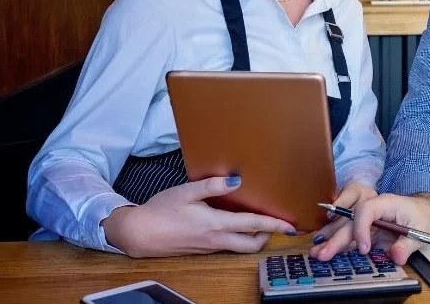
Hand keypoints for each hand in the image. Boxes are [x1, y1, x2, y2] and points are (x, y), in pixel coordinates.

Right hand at [101, 176, 296, 257]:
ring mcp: (209, 247)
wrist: (139, 233)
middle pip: (251, 245)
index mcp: (216, 224)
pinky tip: (233, 224)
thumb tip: (237, 180)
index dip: (274, 225)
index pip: (253, 225)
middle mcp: (216, 239)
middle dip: (267, 236)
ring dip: (253, 237)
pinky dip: (237, 238)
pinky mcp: (201, 249)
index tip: (290, 225)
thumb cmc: (161, 210)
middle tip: (276, 223)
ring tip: (259, 222)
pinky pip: (226, 245)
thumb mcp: (186, 192)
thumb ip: (212, 185)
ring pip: (239, 247)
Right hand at [309, 192, 429, 264]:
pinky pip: (351, 235)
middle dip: (336, 238)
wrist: (424, 211)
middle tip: (322, 253)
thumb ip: (407, 245)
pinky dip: (339, 243)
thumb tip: (396, 256)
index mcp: (386, 203)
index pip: (366, 210)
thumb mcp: (420, 232)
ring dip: (331, 240)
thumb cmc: (422, 217)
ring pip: (346, 227)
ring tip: (316, 253)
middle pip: (351, 221)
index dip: (362, 229)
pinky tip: (324, 250)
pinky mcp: (367, 229)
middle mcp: (372, 209)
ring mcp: (368, 218)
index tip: (364, 249)